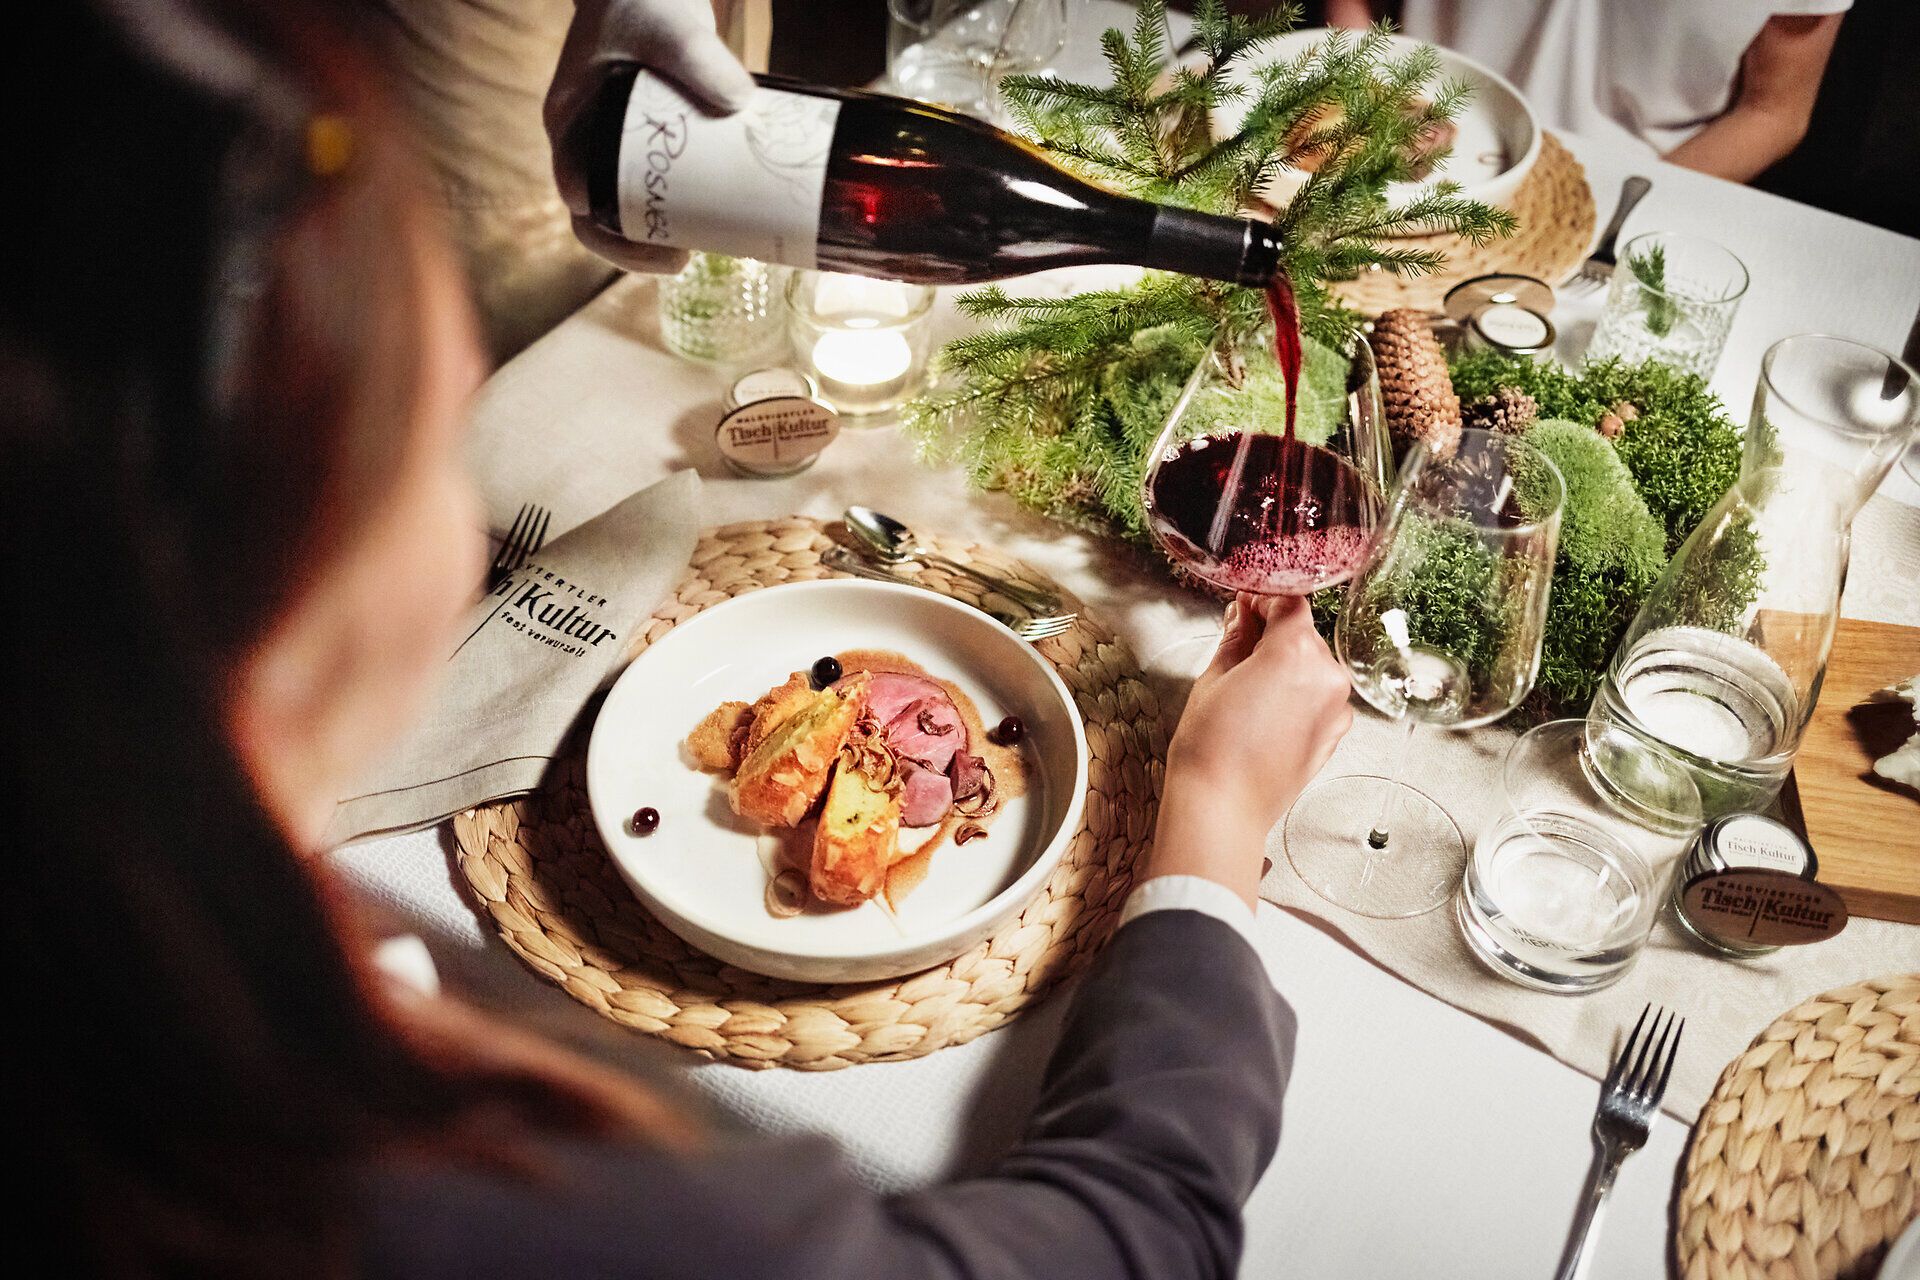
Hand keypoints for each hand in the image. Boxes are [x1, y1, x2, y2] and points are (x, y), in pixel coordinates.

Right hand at [545, 0, 756, 273]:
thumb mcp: (665, 24)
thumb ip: (696, 56)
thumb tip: (741, 102)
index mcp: (570, 120)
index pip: (576, 193)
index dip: (607, 231)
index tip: (656, 244)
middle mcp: (586, 139)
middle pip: (599, 216)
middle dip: (636, 248)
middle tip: (684, 259)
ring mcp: (614, 142)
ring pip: (627, 207)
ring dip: (659, 236)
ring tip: (704, 248)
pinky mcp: (646, 140)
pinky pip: (656, 186)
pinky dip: (681, 208)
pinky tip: (715, 221)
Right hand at [1148, 594, 1353, 906]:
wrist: (1224, 807)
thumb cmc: (1211, 749)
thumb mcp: (1214, 678)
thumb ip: (1237, 639)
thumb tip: (1244, 616)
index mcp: (1296, 652)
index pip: (1289, 603)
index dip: (1264, 600)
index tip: (1245, 606)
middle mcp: (1327, 676)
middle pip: (1304, 634)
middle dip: (1273, 634)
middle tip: (1238, 643)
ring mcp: (1336, 708)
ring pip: (1313, 666)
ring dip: (1286, 665)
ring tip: (1247, 685)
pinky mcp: (1334, 735)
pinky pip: (1318, 697)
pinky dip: (1297, 694)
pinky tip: (1264, 711)